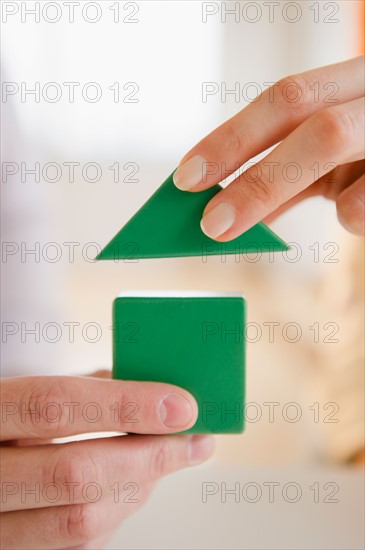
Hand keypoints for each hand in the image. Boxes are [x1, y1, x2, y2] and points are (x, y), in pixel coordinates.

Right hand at [0, 373, 213, 548]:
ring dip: (139, 488)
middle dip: (147, 456)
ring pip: (79, 519)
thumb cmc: (13, 422)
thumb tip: (157, 394)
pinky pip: (78, 545)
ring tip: (167, 459)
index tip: (180, 406)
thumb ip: (87, 391)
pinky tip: (133, 486)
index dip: (124, 405)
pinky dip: (118, 513)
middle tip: (191, 440)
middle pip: (73, 473)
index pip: (53, 406)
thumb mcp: (33, 394)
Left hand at [173, 56, 363, 237]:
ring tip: (312, 211)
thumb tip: (229, 212)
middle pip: (307, 120)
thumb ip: (288, 177)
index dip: (232, 136)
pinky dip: (353, 216)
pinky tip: (358, 214)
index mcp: (350, 84)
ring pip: (336, 147)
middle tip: (211, 224)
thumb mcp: (333, 158)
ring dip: (300, 193)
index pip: (285, 99)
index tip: (187, 178)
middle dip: (254, 176)